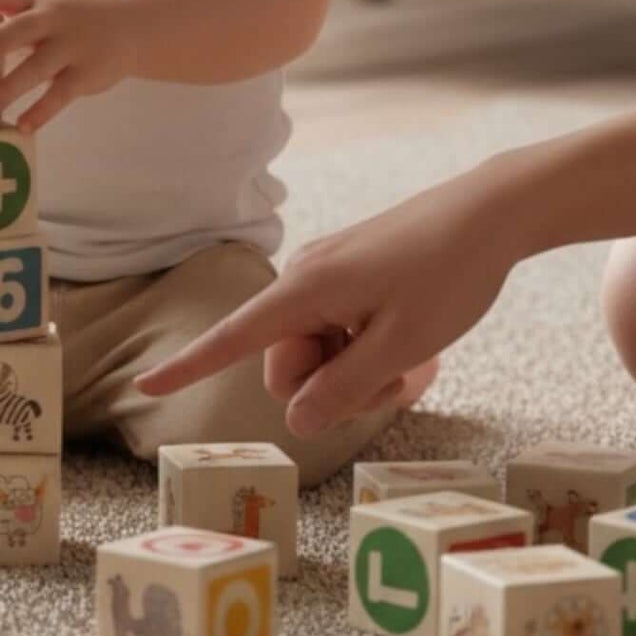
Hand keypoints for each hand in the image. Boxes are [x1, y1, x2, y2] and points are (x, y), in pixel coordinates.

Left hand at [0, 0, 135, 131]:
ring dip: (11, 87)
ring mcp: (72, 46)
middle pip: (20, 29)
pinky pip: (59, 95)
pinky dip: (40, 112)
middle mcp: (52, 20)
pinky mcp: (86, 74)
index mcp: (34, 3)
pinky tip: (22, 126)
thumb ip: (10, 26)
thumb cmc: (68, 22)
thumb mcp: (43, 12)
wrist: (128, 25)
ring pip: (38, 67)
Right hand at [133, 161, 527, 434]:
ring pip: (315, 352)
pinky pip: (334, 330)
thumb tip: (294, 422)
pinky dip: (363, 349)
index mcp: (304, 291)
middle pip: (285, 363)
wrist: (490, 213)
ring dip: (353, 372)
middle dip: (328, 388)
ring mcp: (324, 276)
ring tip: (410, 362)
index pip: (231, 338)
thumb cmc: (449, 277)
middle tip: (392, 383)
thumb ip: (343, 389)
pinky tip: (407, 338)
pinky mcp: (346, 276)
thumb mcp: (402, 347)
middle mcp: (302, 279)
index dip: (187, 366)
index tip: (145, 384)